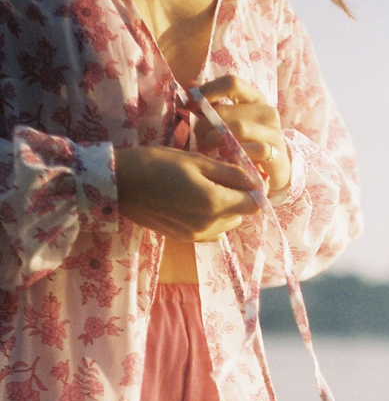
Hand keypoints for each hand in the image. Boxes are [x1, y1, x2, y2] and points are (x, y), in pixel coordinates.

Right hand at [114, 146, 260, 241]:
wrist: (119, 184)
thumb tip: (256, 181)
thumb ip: (230, 173)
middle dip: (240, 197)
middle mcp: (209, 225)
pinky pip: (212, 232)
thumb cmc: (157, 164)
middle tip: (225, 176)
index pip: (254, 203)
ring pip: (228, 224)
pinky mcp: (185, 239)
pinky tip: (197, 202)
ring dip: (227, 208)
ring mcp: (196, 235)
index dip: (256, 189)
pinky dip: (213, 219)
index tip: (249, 174)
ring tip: (208, 187)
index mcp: (214, 203)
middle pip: (241, 215)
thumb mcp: (197, 161)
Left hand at [190, 76, 291, 194]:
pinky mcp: (277, 153)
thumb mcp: (229, 123)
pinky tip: (226, 159)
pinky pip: (252, 149)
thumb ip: (211, 106)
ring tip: (206, 147)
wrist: (274, 173)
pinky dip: (235, 154)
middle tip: (195, 136)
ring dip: (216, 139)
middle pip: (227, 111)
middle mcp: (267, 112)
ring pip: (239, 128)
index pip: (231, 82)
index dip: (207, 91)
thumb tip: (189, 85)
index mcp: (255, 99)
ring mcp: (274, 132)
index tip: (190, 106)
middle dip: (204, 123)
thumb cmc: (246, 145)